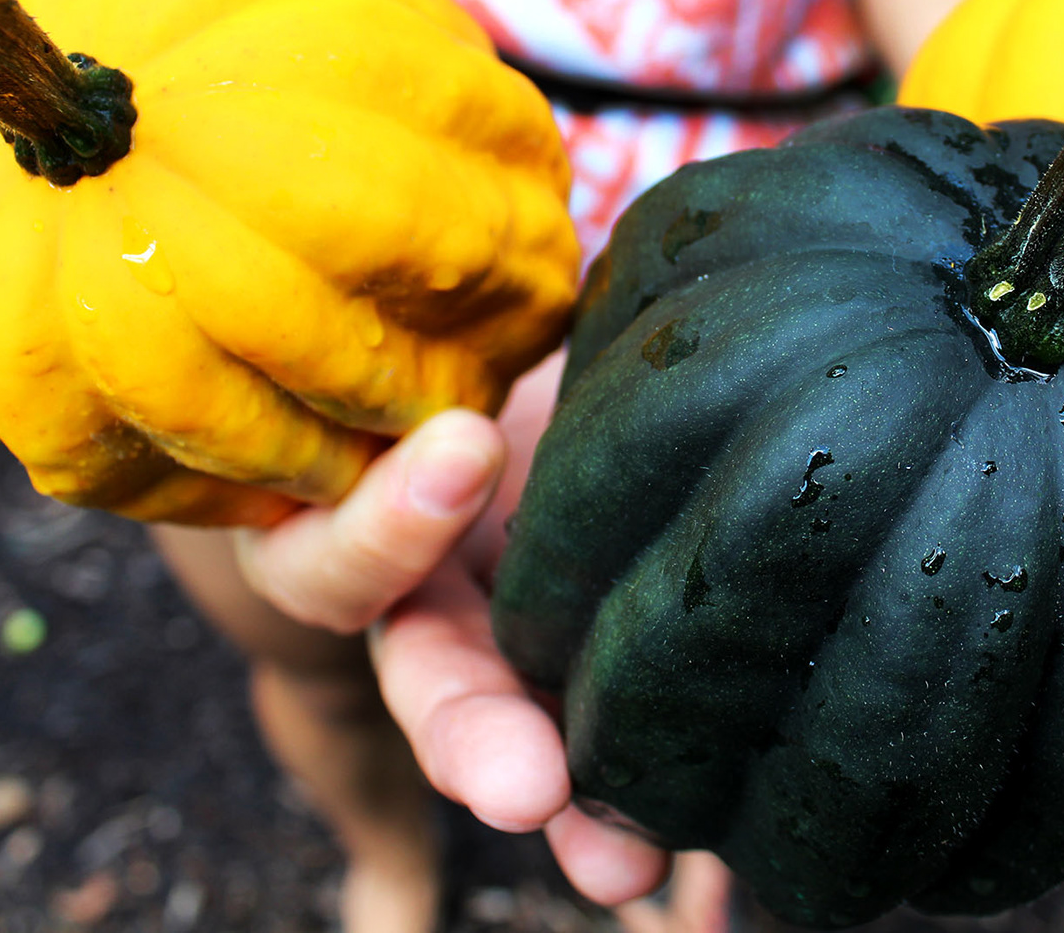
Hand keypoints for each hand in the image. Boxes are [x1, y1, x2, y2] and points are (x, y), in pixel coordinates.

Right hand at [319, 355, 674, 905]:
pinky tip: (716, 884)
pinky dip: (667, 804)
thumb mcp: (485, 318)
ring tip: (633, 874)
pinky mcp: (611, 660)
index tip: (468, 448)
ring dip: (583, 810)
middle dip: (478, 738)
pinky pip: (631, 744)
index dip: (393, 518)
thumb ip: (463, 317)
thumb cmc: (521, 327)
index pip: (347, 556)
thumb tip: (489, 200)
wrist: (593, 355)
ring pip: (529, 744)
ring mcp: (524, 641)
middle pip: (433, 686)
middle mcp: (440, 599)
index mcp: (382, 520)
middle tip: (527, 789)